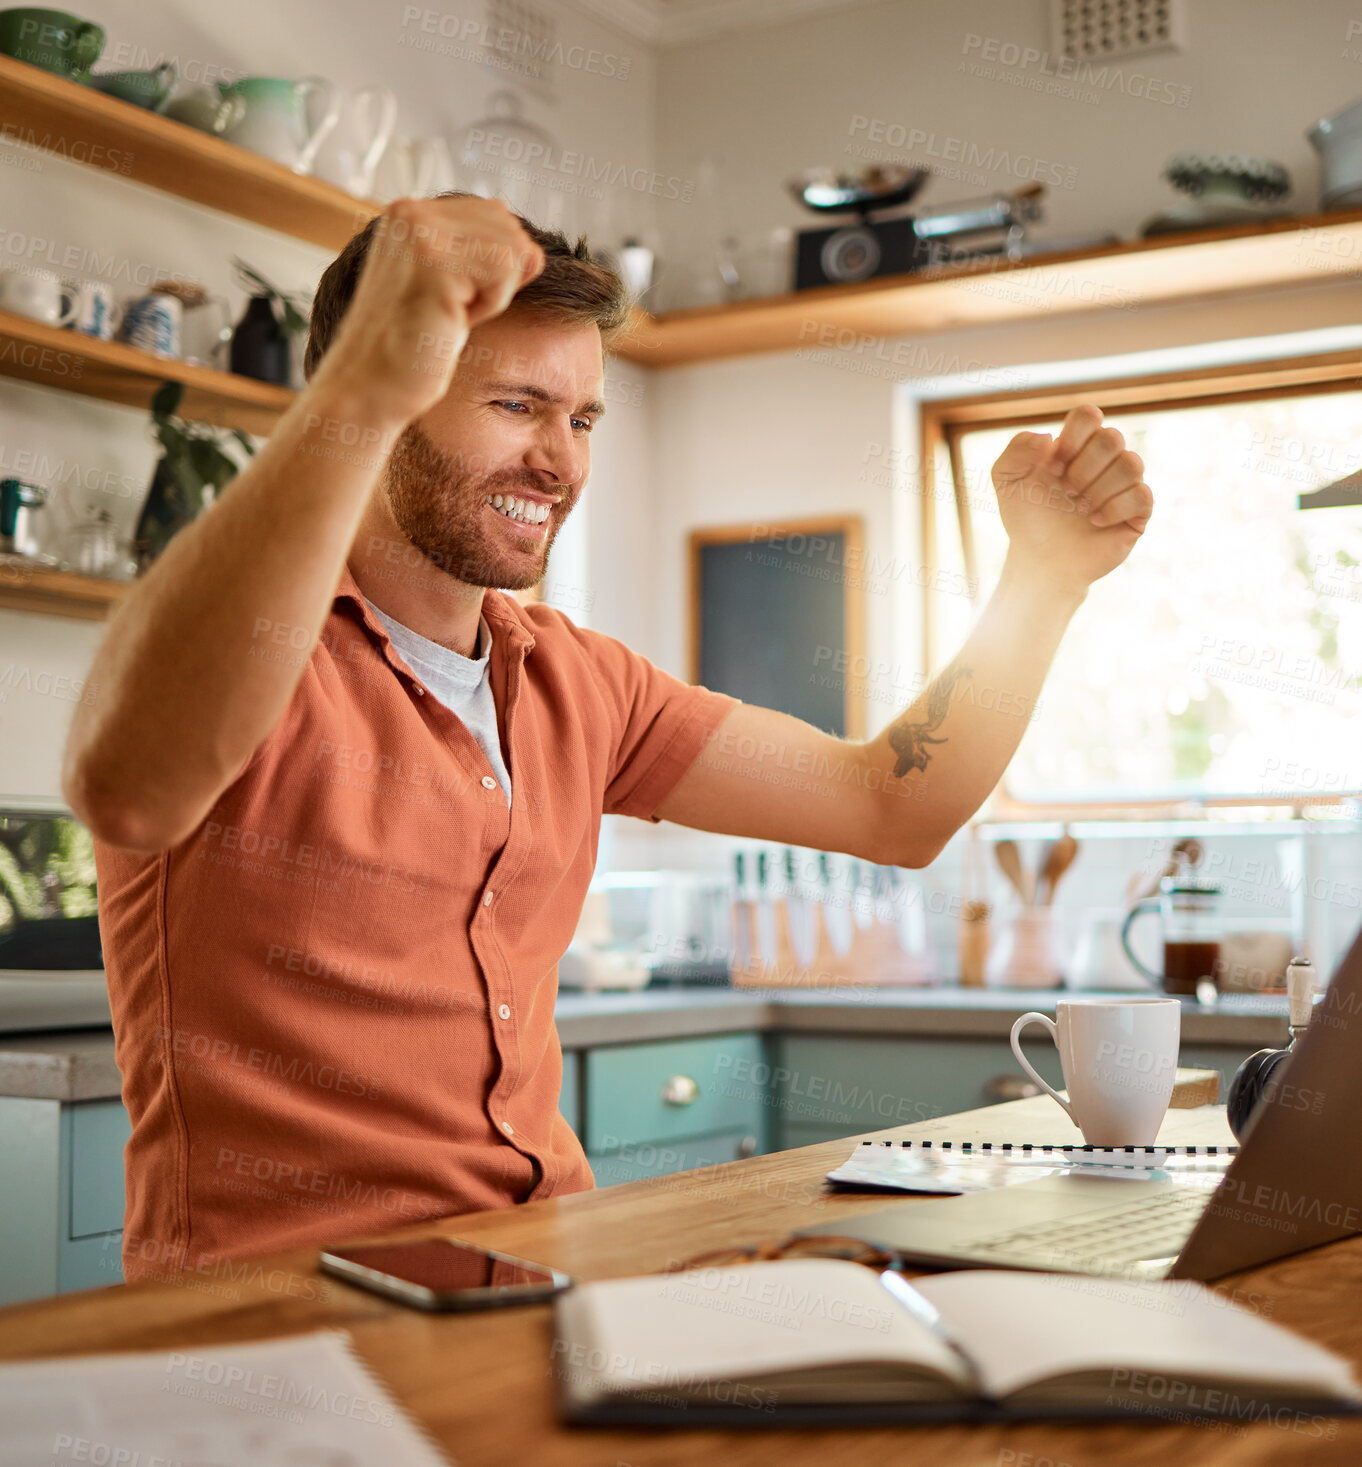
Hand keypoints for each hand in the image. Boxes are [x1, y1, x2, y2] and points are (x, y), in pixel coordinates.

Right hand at [308, 195, 544, 428]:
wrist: (367, 385)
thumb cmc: (411, 346)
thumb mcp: (450, 288)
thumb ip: (483, 256)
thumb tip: (535, 251)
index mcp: (410, 212)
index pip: (497, 215)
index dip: (493, 266)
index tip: (451, 298)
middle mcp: (412, 212)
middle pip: (509, 229)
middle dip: (496, 279)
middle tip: (450, 310)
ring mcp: (420, 233)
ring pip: (512, 250)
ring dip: (493, 295)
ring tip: (448, 314)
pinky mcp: (434, 262)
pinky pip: (503, 274)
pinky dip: (489, 307)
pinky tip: (450, 320)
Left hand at [990, 404, 1153, 593]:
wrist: (1041, 560)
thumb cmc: (1027, 518)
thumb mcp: (1006, 479)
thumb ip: (1017, 449)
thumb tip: (1048, 438)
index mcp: (1077, 445)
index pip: (1089, 415)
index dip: (1073, 438)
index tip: (1051, 468)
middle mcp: (1105, 459)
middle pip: (1112, 438)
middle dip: (1084, 469)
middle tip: (1066, 493)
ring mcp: (1124, 483)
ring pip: (1132, 463)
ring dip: (1099, 489)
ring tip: (1080, 509)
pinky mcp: (1138, 510)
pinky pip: (1141, 494)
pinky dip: (1114, 508)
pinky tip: (1096, 521)